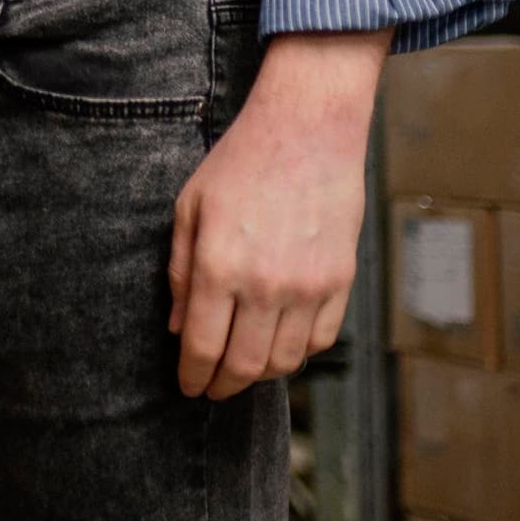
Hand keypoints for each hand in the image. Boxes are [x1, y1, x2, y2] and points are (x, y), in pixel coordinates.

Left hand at [167, 29, 384, 400]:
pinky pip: (321, 340)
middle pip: (245, 365)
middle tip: (212, 389)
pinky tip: (281, 345)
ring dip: (261, 373)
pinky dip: (299, 353)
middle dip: (223, 385)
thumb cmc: (240, 163)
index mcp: (221, 266)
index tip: (188, 387)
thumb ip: (181, 272)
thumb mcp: (190, 208)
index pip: (204, 347)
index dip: (193, 376)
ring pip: (286, 360)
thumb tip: (179, 328)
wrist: (308, 131)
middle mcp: (267, 285)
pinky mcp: (340, 282)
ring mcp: (309, 287)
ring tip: (243, 367)